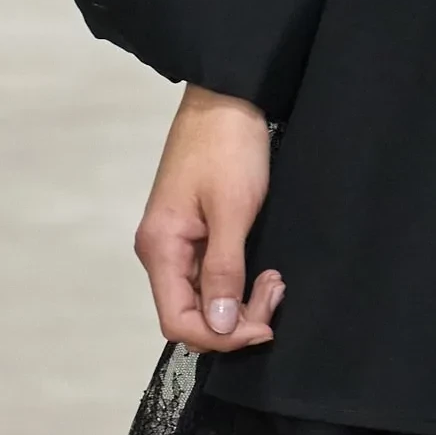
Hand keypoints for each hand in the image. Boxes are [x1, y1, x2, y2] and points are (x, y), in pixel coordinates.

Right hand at [134, 87, 283, 352]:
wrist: (227, 97)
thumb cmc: (228, 147)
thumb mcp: (233, 211)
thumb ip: (224, 271)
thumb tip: (220, 325)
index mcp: (160, 248)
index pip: (177, 322)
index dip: (219, 336)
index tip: (261, 328)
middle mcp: (160, 252)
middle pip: (190, 316)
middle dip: (235, 321)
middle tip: (275, 294)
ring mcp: (175, 243)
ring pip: (203, 300)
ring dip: (240, 303)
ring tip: (275, 281)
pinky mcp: (193, 234)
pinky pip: (210, 278)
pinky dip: (237, 283)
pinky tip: (264, 273)